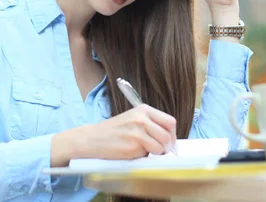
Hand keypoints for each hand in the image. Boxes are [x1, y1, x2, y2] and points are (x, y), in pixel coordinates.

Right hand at [51, 104, 175, 165]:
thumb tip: (170, 138)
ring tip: (145, 151)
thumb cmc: (115, 130)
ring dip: (156, 153)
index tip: (169, 142)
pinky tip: (134, 152)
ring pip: (160, 147)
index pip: (170, 122)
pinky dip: (144, 156)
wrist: (93, 138)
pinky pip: (148, 155)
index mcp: (144, 110)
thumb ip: (151, 124)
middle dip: (167, 146)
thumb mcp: (133, 118)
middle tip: (160, 150)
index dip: (172, 134)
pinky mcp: (132, 147)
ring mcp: (137, 133)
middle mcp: (142, 119)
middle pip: (167, 135)